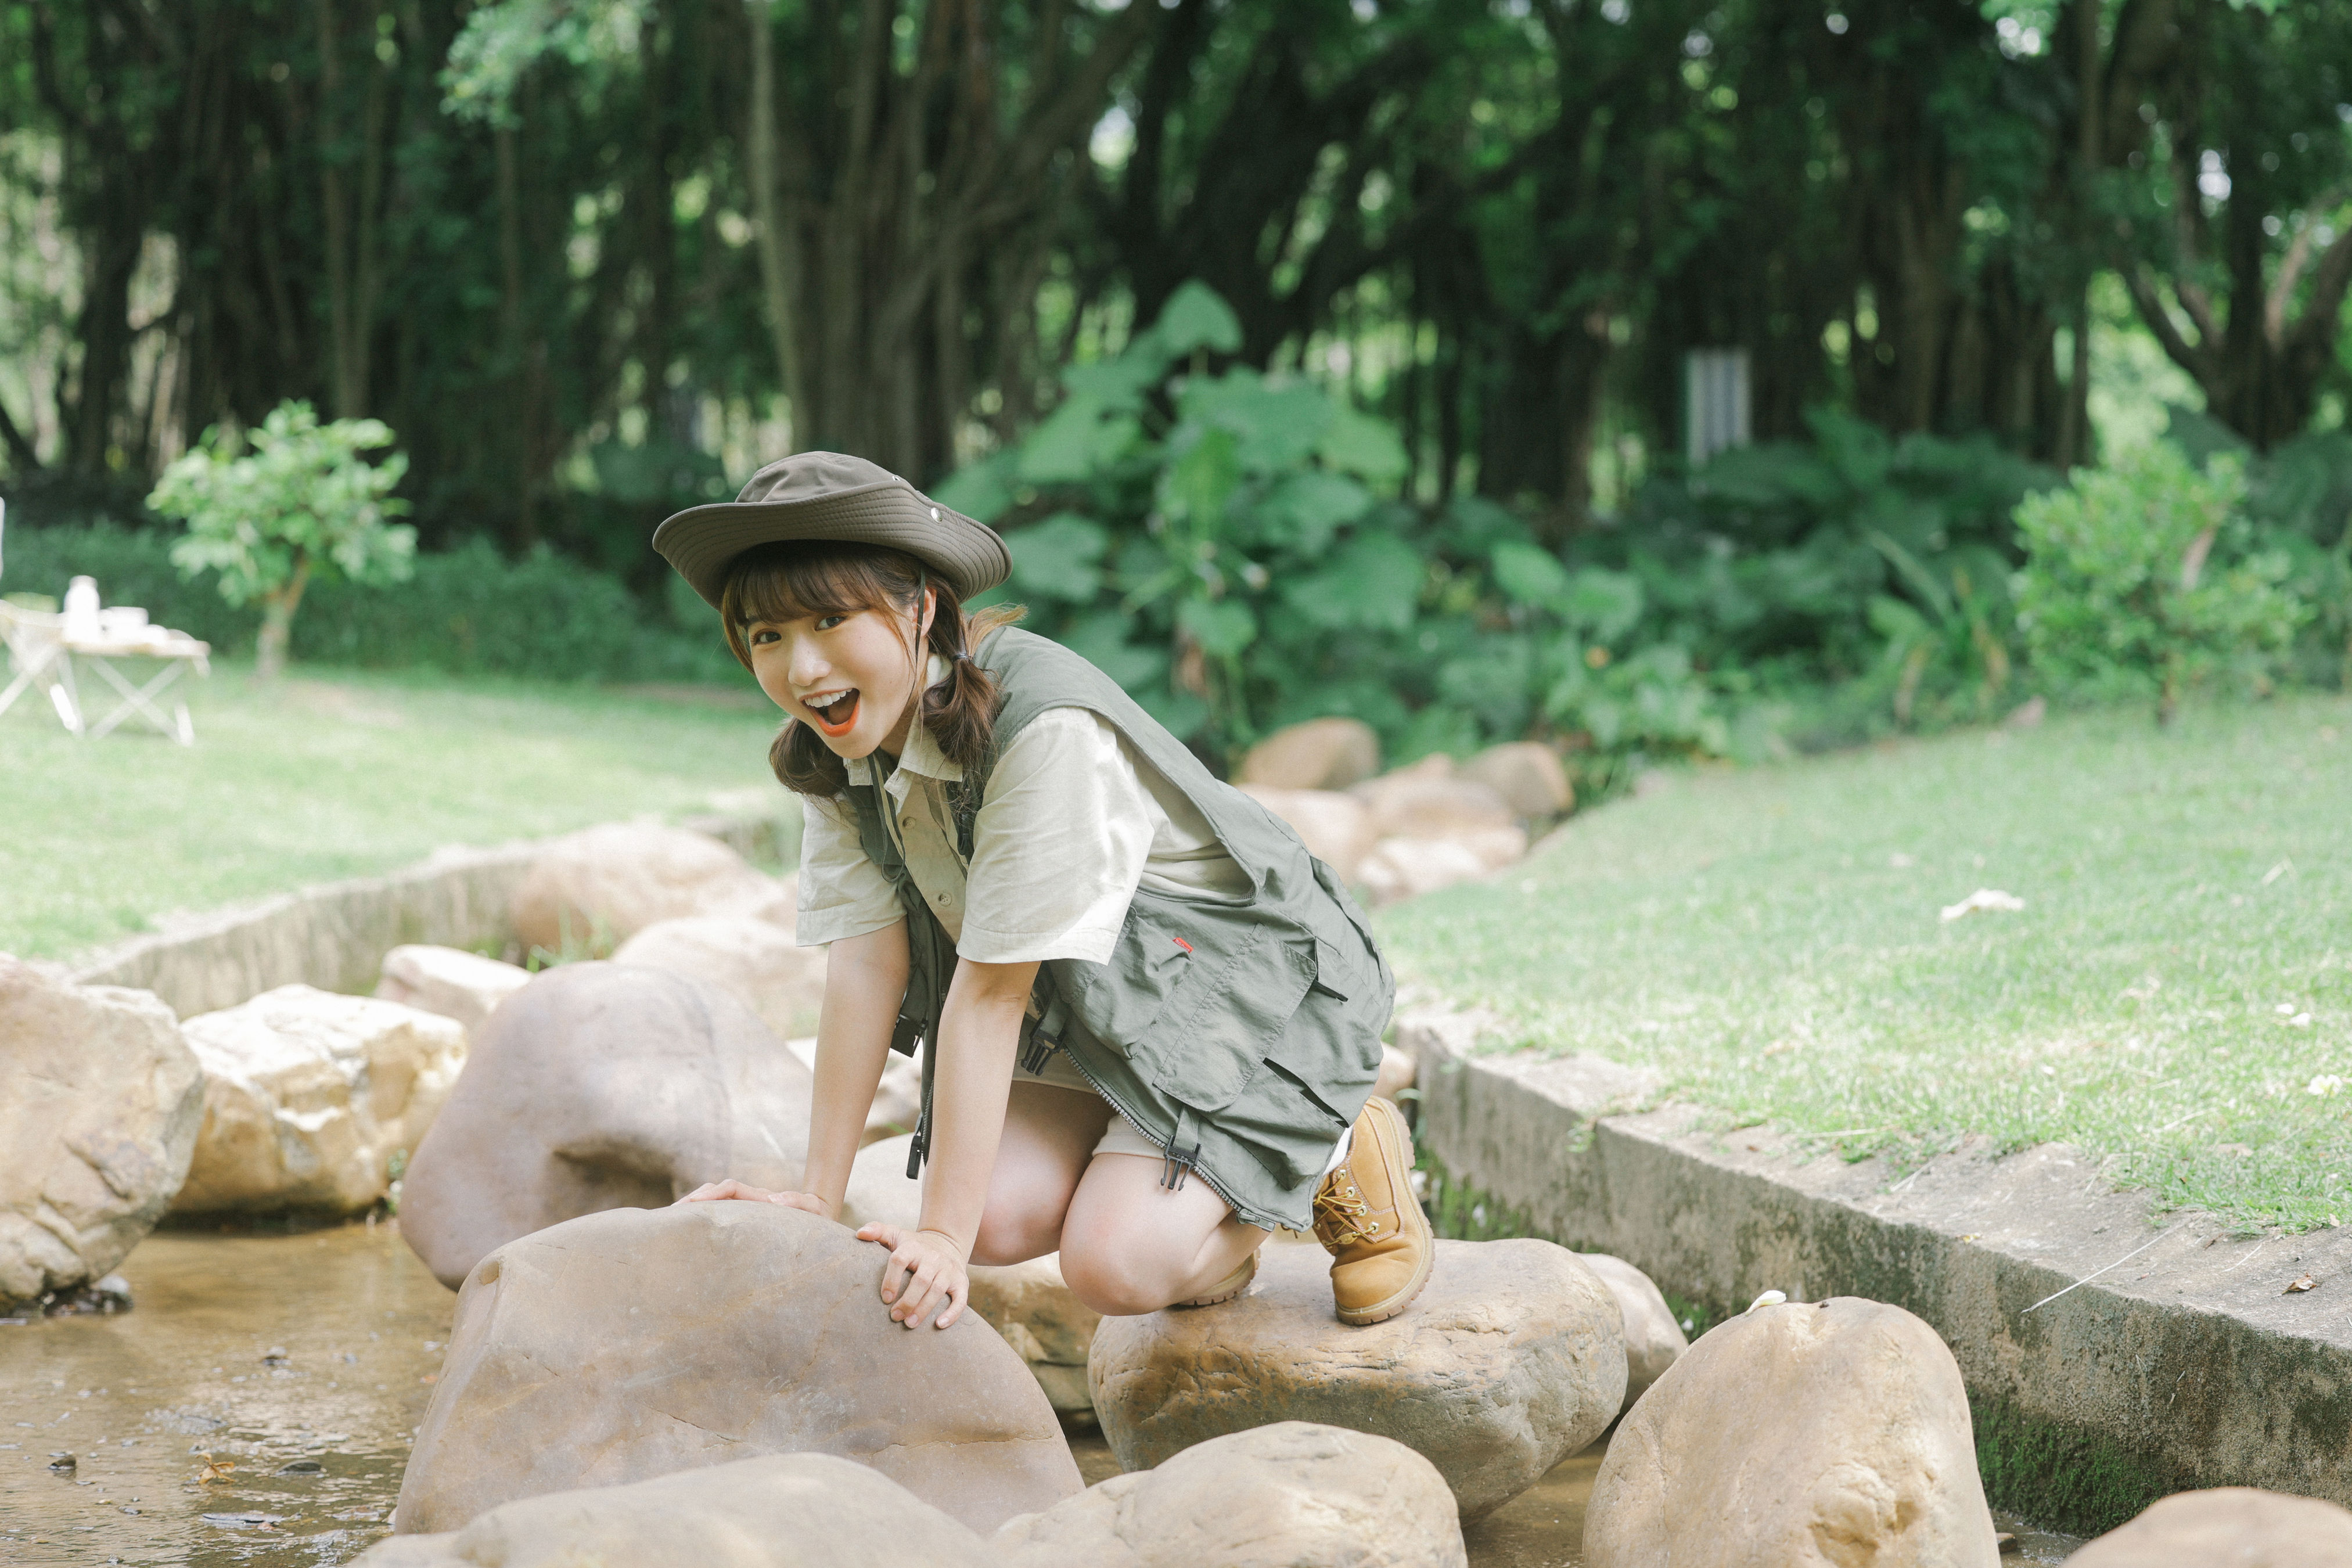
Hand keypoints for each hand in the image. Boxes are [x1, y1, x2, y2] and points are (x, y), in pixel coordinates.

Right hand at [675, 1179, 834, 1219]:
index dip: (712, 1193)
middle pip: (716, 1193)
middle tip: (670, 1216)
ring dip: (694, 1211)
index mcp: (761, 1198)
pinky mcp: (743, 1223)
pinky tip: (687, 1237)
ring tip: (670, 1226)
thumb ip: (798, 1202)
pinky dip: (702, 1222)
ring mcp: (744, 1210)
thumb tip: (774, 1199)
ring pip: (714, 1205)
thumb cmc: (817, 1216)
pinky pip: (719, 1219)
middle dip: (694, 1200)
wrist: (820, 1218)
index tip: (694, 1203)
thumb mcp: (813, 1209)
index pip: (731, 1189)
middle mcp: (749, 1201)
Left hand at [856, 1223, 969, 1329]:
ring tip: (909, 1324)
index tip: (885, 1298)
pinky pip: (960, 1299)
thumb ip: (877, 1231)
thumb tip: (859, 1234)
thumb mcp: (897, 1235)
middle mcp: (933, 1257)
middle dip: (907, 1301)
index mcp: (914, 1247)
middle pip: (921, 1280)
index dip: (891, 1280)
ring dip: (923, 1309)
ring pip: (938, 1290)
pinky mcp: (961, 1282)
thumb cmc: (914, 1246)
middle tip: (895, 1317)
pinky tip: (939, 1325)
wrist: (947, 1243)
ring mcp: (948, 1270)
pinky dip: (952, 1313)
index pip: (900, 1260)